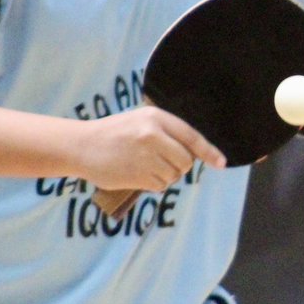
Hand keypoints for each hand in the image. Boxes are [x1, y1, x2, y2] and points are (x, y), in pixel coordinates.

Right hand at [77, 106, 225, 191]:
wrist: (82, 145)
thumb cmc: (114, 132)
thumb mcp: (140, 122)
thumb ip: (166, 133)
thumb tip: (193, 152)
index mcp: (156, 118)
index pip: (191, 136)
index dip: (209, 152)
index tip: (221, 163)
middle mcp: (153, 135)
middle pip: (186, 161)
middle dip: (179, 165)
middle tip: (161, 160)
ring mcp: (145, 157)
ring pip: (173, 175)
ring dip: (164, 175)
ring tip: (143, 165)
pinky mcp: (138, 175)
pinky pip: (159, 185)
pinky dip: (153, 183)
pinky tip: (137, 173)